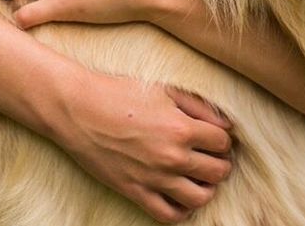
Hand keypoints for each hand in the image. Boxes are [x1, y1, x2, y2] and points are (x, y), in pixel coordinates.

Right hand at [48, 70, 233, 222]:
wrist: (77, 109)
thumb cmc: (120, 93)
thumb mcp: (164, 90)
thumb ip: (200, 107)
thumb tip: (227, 125)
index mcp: (181, 128)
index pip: (223, 142)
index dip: (222, 139)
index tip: (213, 137)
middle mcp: (172, 156)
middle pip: (218, 171)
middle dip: (220, 163)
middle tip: (210, 156)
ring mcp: (153, 178)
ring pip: (200, 198)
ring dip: (206, 188)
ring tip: (198, 178)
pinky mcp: (134, 192)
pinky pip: (169, 215)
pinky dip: (181, 210)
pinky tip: (179, 196)